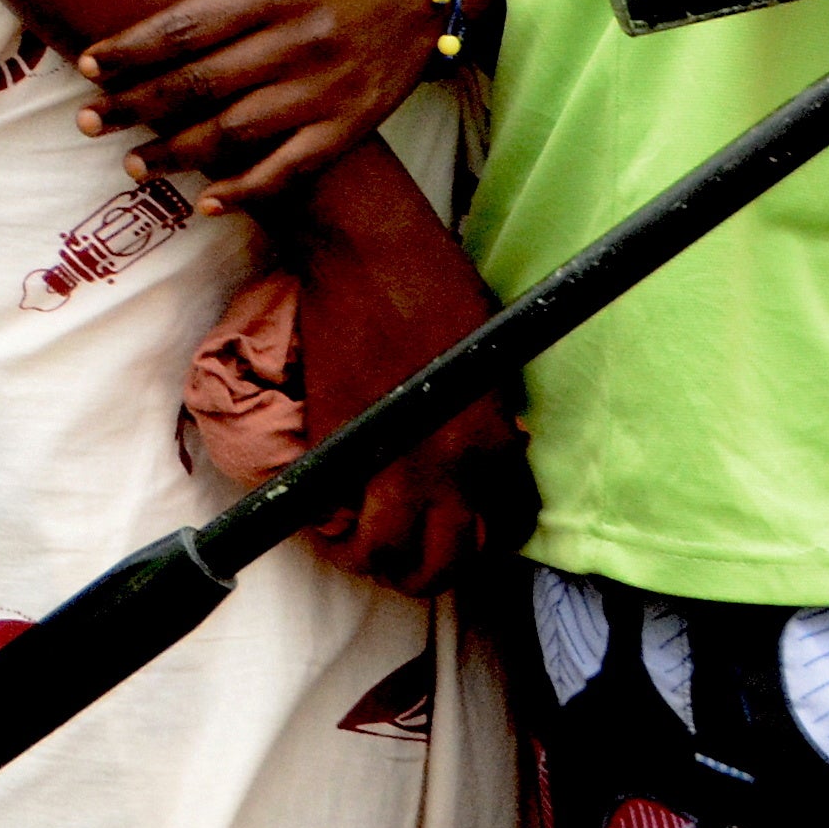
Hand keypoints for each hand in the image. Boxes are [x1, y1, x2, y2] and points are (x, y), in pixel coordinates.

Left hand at [77, 0, 449, 211]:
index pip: (188, 26)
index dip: (132, 50)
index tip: (87, 65)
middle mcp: (301, 44)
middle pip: (203, 83)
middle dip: (139, 105)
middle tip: (88, 121)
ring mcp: (329, 90)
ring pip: (240, 131)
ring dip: (180, 152)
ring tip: (131, 163)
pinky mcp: (353, 124)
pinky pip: (296, 166)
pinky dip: (251, 189)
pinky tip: (208, 202)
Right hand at [287, 196, 530, 592]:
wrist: (367, 253)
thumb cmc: (438, 289)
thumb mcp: (491, 363)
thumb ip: (490, 419)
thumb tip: (487, 452)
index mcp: (495, 443)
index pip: (499, 534)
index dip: (477, 547)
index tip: (457, 538)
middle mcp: (450, 465)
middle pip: (440, 564)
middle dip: (421, 574)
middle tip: (404, 556)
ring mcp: (389, 456)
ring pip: (383, 554)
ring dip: (372, 560)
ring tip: (360, 543)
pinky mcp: (334, 440)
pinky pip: (333, 516)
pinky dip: (330, 528)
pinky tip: (328, 517)